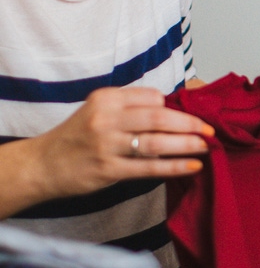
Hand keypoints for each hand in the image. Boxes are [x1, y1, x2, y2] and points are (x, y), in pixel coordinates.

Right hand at [27, 86, 213, 201]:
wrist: (43, 165)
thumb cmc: (76, 137)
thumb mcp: (97, 110)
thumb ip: (129, 108)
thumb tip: (169, 110)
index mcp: (106, 98)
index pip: (151, 97)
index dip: (175, 107)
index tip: (193, 115)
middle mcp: (106, 118)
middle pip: (158, 117)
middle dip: (189, 123)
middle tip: (209, 129)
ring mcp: (107, 145)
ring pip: (156, 142)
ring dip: (186, 144)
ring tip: (206, 146)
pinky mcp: (108, 170)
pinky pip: (149, 168)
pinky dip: (174, 166)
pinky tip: (192, 166)